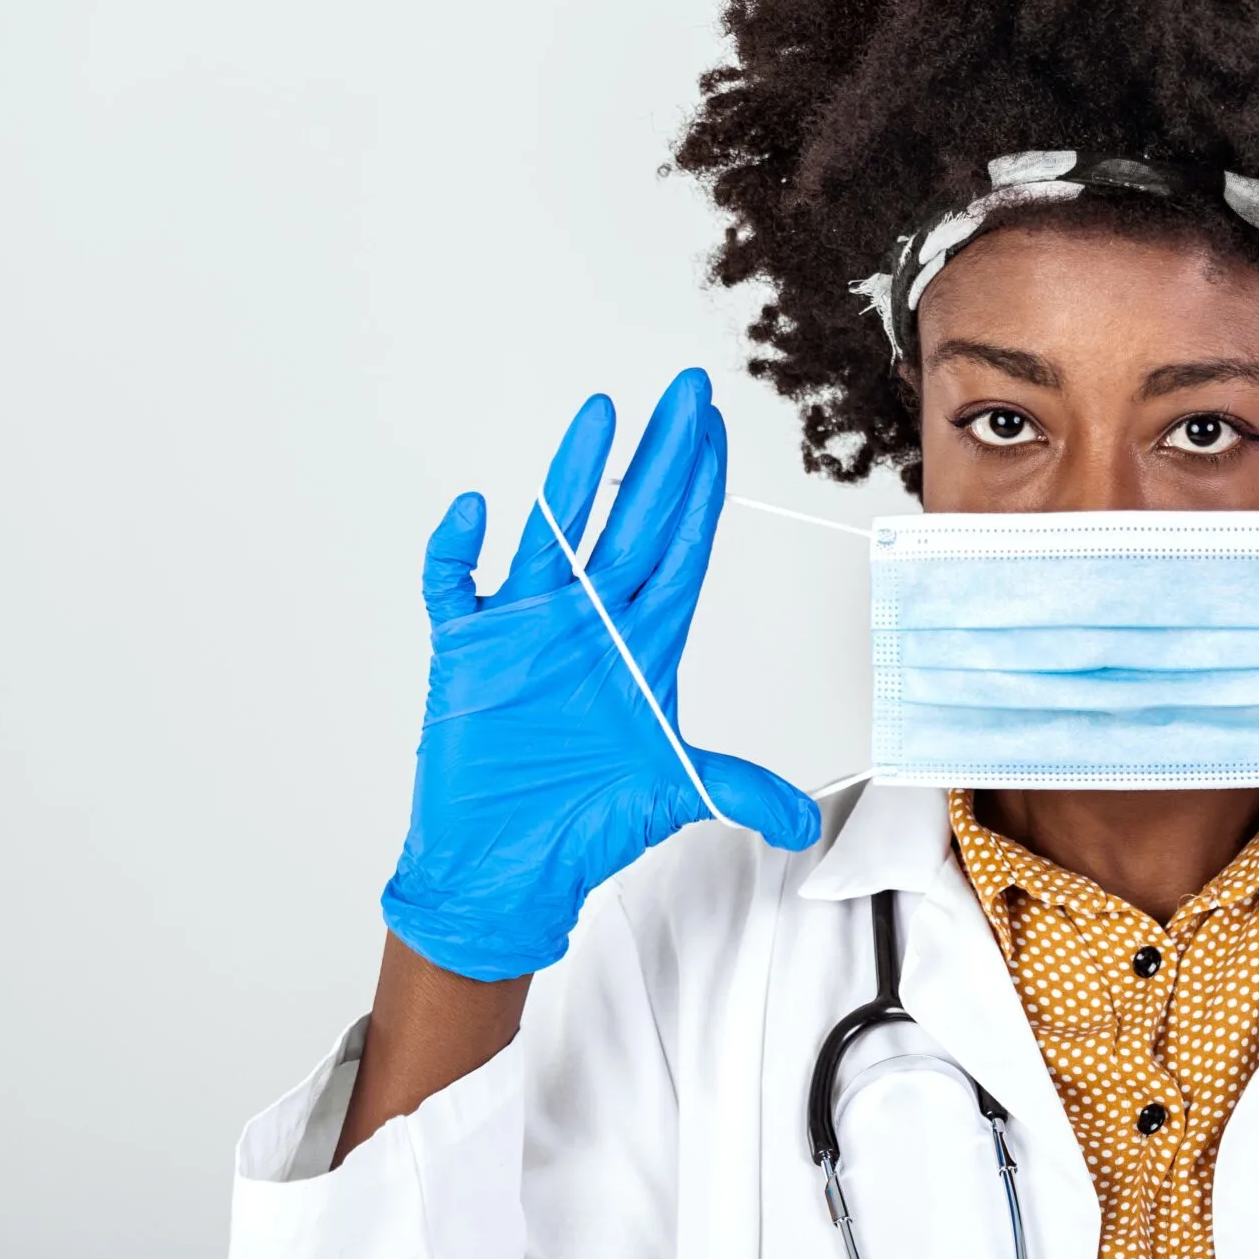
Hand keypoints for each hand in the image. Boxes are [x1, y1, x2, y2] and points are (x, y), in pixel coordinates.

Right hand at [380, 368, 819, 981]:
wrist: (506, 867)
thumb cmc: (580, 822)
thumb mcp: (675, 795)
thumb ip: (740, 789)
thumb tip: (802, 821)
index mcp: (640, 642)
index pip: (680, 548)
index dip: (701, 490)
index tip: (717, 431)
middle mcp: (587, 621)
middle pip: (632, 520)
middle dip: (662, 456)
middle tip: (687, 391)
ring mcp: (526, 629)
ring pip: (553, 533)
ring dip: (574, 476)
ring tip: (601, 414)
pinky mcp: (467, 654)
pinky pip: (455, 588)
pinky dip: (457, 552)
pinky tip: (476, 513)